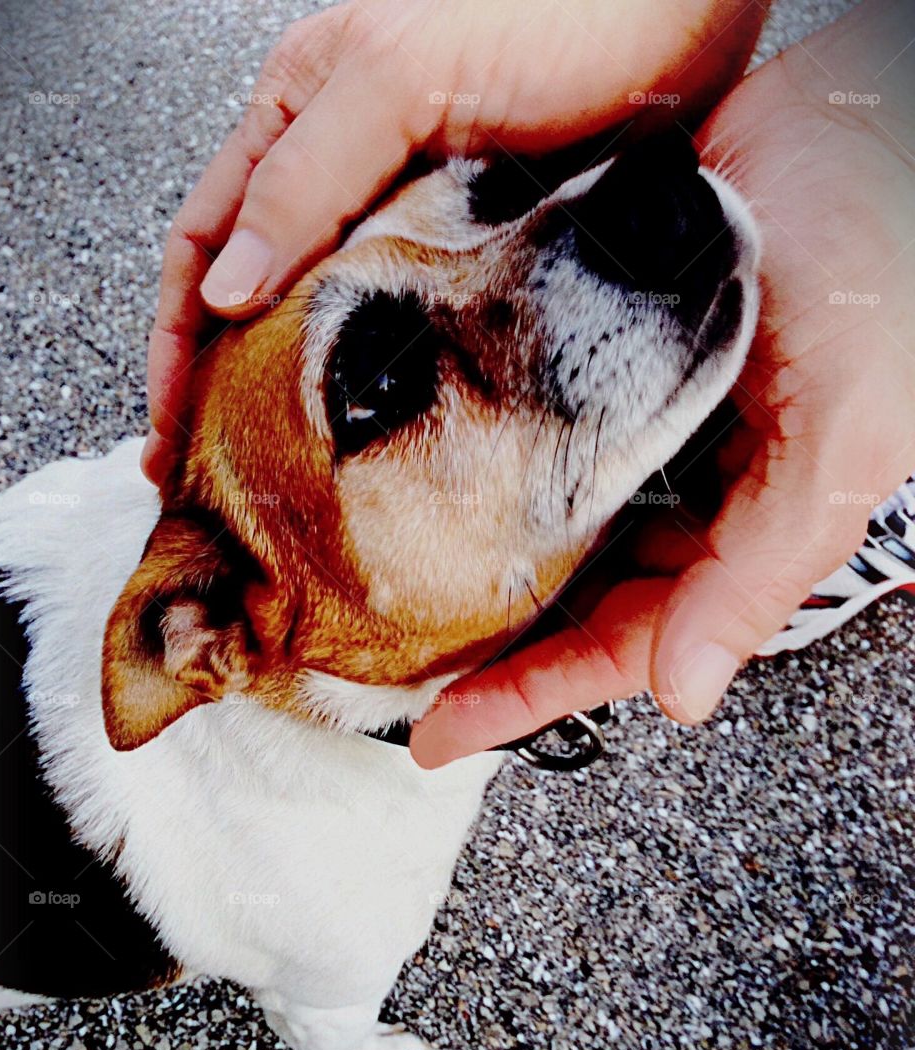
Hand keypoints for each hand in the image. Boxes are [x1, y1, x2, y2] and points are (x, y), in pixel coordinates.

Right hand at [143, 0, 763, 482]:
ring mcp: (410, 219)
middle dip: (225, 385)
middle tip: (216, 477)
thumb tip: (226, 292)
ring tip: (284, 476)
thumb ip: (305, 179)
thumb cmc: (555, 11)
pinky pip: (409, 332)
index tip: (172, 428)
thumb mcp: (401, 79)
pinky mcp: (473, 255)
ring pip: (331, 322)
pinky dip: (384, 384)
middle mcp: (344, 170)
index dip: (176, 340)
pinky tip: (377, 432)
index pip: (205, 242)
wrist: (681, 18)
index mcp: (298, 113)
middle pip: (258, 295)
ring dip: (302, 396)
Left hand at [410, 0, 914, 767]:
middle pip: (572, 596)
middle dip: (491, 641)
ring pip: (547, 518)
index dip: (529, 698)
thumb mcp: (839, 436)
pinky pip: (536, 424)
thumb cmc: (887, 260)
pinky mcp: (609, 353)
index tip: (441, 739)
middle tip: (390, 665)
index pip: (620, 643)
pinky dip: (486, 453)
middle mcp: (689, 487)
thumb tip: (683, 694)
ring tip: (389, 583)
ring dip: (477, 553)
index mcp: (743, 529)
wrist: (867, 106)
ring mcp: (646, 422)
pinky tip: (433, 464)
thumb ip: (757, 571)